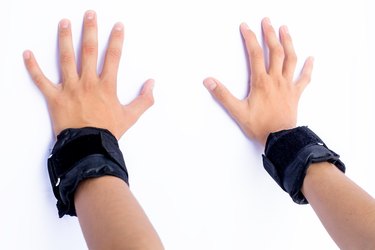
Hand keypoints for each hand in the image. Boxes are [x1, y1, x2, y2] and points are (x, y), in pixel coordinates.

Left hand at [24, 10, 153, 139]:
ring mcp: (70, 89)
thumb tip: (151, 84)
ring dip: (65, 39)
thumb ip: (144, 99)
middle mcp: (88, 83)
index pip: (113, 57)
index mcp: (106, 86)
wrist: (89, 147)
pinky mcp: (55, 98)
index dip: (116, 40)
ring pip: (66, 59)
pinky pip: (41, 80)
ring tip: (64, 23)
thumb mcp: (131, 116)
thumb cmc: (109, 131)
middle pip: (89, 51)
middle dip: (90, 30)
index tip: (118, 26)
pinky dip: (33, 67)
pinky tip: (28, 53)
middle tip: (89, 14)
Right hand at [204, 18, 312, 145]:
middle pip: (275, 51)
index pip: (254, 54)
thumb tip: (209, 82)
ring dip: (288, 42)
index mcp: (261, 82)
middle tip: (267, 21)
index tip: (245, 27)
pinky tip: (311, 58)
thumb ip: (222, 95)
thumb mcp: (237, 111)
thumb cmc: (260, 126)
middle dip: (270, 34)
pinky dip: (308, 68)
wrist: (280, 138)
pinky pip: (304, 78)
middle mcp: (276, 80)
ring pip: (290, 59)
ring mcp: (287, 85)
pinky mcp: (295, 93)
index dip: (250, 38)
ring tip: (285, 29)